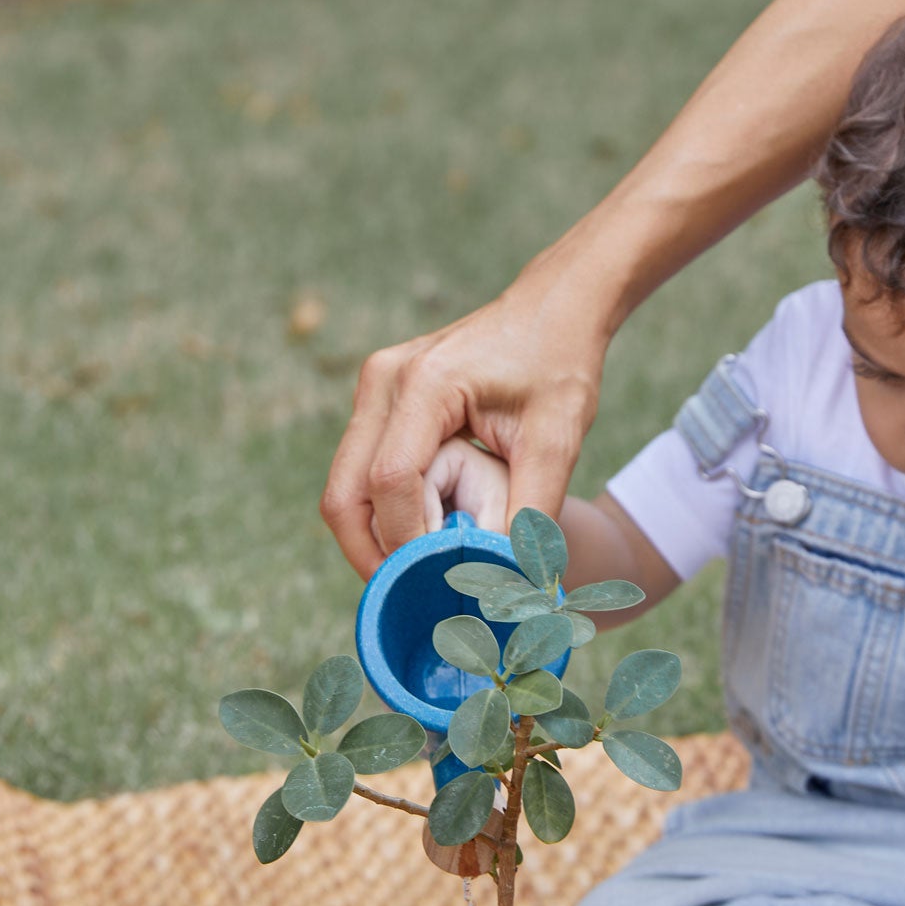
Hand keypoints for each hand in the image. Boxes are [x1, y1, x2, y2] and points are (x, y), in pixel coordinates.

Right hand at [320, 262, 607, 577]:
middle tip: (413, 597)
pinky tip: (423, 536)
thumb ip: (531, 513)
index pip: (390, 484)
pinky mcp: (378, 399)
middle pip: (344, 493)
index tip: (439, 583)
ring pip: (344, 487)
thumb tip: (512, 586)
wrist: (553, 307)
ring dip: (374, 537)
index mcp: (425, 384)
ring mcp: (373, 387)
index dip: (407, 543)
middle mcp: (383, 382)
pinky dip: (381, 512)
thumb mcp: (557, 441)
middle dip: (372, 554)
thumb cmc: (560, 366)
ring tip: (419, 573)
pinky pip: (360, 470)